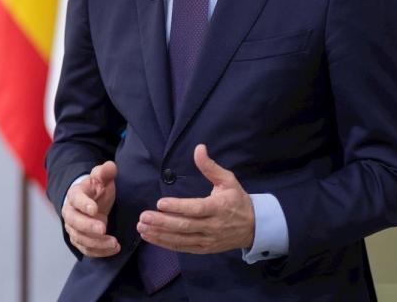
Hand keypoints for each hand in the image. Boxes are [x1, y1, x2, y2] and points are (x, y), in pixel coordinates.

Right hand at [62, 161, 120, 256]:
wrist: (90, 202)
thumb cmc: (97, 189)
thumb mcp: (103, 178)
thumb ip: (106, 172)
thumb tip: (111, 166)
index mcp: (75, 194)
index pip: (76, 199)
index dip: (84, 204)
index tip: (95, 209)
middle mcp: (70, 212)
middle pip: (74, 222)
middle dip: (88, 227)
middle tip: (103, 229)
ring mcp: (73, 228)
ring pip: (80, 238)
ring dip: (97, 242)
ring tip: (115, 243)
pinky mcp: (80, 240)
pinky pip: (86, 249)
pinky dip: (99, 252)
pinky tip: (114, 249)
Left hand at [137, 144, 254, 253]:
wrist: (254, 227)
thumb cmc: (238, 200)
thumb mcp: (228, 180)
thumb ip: (210, 167)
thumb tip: (198, 148)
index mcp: (218, 207)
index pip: (196, 208)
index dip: (177, 207)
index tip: (160, 203)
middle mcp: (212, 226)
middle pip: (184, 226)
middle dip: (162, 222)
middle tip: (143, 217)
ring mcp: (208, 240)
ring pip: (181, 239)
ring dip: (160, 234)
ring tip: (142, 228)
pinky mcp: (204, 249)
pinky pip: (183, 248)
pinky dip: (166, 244)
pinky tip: (152, 237)